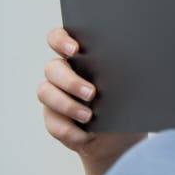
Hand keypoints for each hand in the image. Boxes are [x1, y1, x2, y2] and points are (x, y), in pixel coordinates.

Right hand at [37, 28, 145, 163]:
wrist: (120, 135)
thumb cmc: (125, 100)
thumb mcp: (128, 83)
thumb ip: (121, 69)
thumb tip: (128, 63)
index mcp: (79, 57)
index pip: (58, 39)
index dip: (61, 40)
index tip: (75, 50)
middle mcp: (62, 73)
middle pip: (52, 68)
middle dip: (70, 80)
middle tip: (92, 93)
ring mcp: (54, 96)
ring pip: (45, 93)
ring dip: (68, 105)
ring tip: (89, 116)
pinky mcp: (53, 119)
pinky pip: (53, 123)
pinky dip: (71, 130)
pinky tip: (86, 134)